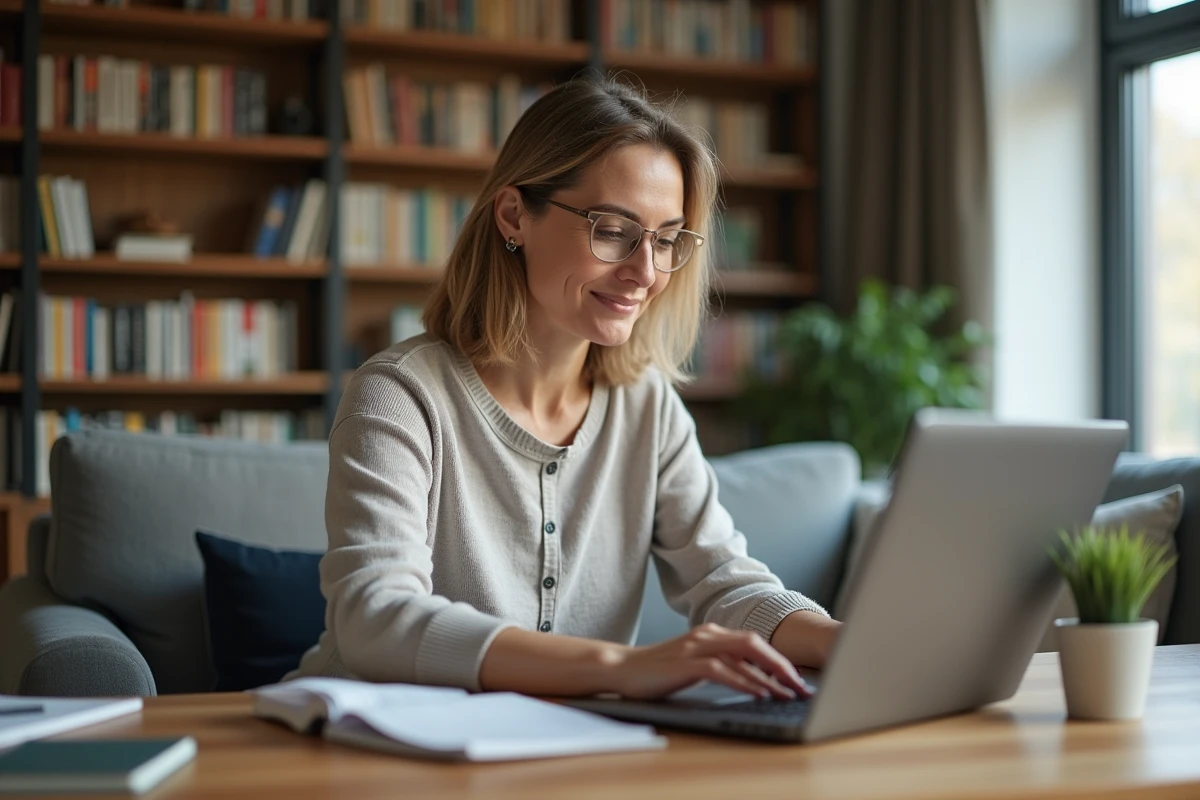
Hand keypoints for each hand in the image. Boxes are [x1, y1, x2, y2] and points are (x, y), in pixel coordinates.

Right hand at [605, 623, 811, 700]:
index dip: (779, 660)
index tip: (797, 679)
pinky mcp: (685, 664)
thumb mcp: (695, 663)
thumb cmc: (659, 670)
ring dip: (768, 676)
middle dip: (782, 665)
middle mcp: (707, 635)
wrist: (622, 668)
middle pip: (755, 643)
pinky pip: (721, 670)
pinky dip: (743, 681)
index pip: (755, 642)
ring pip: (742, 654)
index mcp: (712, 633)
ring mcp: (696, 647)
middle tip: (801, 686)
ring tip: (787, 693)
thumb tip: (754, 679)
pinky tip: (757, 693)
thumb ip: (721, 664)